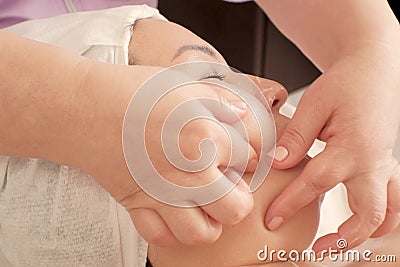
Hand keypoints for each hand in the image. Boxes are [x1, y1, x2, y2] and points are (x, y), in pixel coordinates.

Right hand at [75, 62, 257, 245]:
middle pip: (236, 209)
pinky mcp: (136, 205)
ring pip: (201, 234)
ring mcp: (162, 195)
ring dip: (210, 223)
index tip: (242, 152)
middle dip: (240, 198)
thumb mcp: (187, 84)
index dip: (249, 153)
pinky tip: (175, 211)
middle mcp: (188, 174)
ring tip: (207, 205)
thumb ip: (222, 102)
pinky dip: (173, 230)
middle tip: (229, 184)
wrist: (86, 106)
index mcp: (205, 139)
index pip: (250, 158)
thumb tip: (245, 117)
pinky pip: (160, 237)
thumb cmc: (135, 92)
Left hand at [264, 44, 399, 250]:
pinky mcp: (384, 164)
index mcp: (353, 147)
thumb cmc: (345, 83)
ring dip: (366, 235)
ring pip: (387, 213)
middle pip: (367, 214)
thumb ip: (296, 137)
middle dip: (342, 239)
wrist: (374, 69)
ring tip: (337, 246)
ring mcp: (383, 165)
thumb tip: (277, 164)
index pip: (317, 184)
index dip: (291, 204)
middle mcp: (373, 162)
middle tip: (313, 250)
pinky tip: (360, 225)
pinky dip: (379, 218)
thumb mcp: (315, 104)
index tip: (272, 219)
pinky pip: (391, 200)